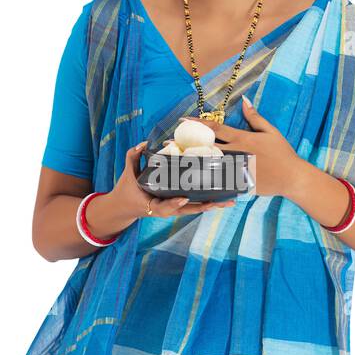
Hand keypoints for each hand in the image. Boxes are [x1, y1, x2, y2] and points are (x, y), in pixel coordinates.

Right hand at [87, 141, 236, 239]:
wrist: (126, 206)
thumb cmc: (127, 189)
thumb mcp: (127, 173)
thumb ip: (133, 157)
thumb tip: (142, 144)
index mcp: (153, 204)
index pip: (165, 207)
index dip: (174, 203)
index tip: (183, 198)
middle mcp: (166, 208)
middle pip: (188, 210)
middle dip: (204, 206)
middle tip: (218, 202)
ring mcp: (174, 208)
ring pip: (196, 209)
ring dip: (212, 206)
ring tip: (228, 201)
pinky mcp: (179, 205)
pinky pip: (196, 204)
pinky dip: (209, 202)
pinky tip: (223, 198)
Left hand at [179, 95, 303, 197]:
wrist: (292, 177)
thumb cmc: (282, 153)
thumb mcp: (270, 131)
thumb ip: (255, 117)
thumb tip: (244, 101)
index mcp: (241, 138)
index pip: (215, 129)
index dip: (197, 123)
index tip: (183, 121)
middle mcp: (235, 153)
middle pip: (205, 147)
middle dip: (186, 144)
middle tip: (168, 143)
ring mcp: (235, 170)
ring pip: (207, 165)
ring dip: (188, 162)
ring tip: (172, 161)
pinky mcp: (237, 183)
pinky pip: (217, 182)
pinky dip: (203, 181)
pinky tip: (189, 181)